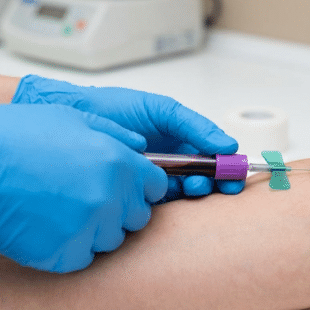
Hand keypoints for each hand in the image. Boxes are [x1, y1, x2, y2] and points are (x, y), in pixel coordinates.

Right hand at [0, 104, 167, 272]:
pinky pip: (83, 257)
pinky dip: (70, 246)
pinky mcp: (62, 255)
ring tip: (61, 207)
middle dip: (119, 207)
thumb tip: (138, 147)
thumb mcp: (70, 118)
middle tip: (85, 195)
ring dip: (94, 227)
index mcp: (115, 161)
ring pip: (110, 239)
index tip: (125, 185)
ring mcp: (86, 229)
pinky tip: (47, 225)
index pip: (155, 186)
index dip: (140, 185)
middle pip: (136, 216)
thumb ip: (113, 134)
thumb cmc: (10, 136)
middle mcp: (107, 197)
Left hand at [12, 75, 243, 198]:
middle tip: (220, 185)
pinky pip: (159, 201)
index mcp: (177, 138)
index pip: (210, 155)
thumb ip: (194, 125)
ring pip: (184, 191)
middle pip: (202, 176)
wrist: (72, 117)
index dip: (226, 166)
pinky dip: (173, 200)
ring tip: (194, 185)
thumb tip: (228, 144)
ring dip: (196, 190)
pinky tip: (174, 193)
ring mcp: (151, 178)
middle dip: (215, 182)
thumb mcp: (160, 110)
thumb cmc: (113, 108)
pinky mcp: (134, 193)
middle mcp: (168, 160)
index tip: (237, 173)